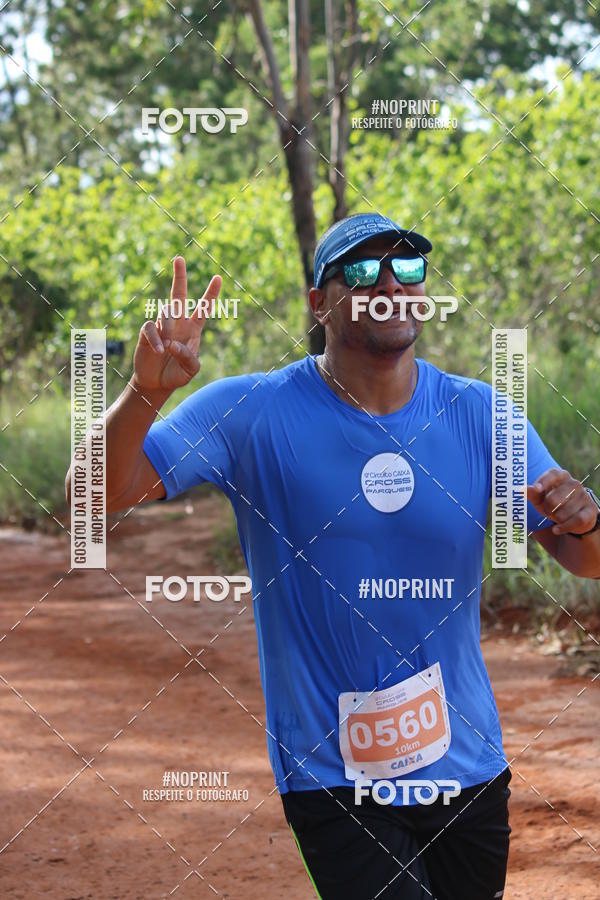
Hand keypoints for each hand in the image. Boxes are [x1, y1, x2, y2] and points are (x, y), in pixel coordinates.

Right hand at [132, 256, 221, 392]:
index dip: (211, 294)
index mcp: (193, 329)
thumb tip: (173, 343)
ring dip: (167, 330)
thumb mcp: (191, 370)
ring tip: (167, 349)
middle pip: (178, 295)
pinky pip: (150, 327)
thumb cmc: (177, 374)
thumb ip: (187, 357)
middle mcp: (177, 323)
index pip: (203, 308)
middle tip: (179, 259)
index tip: (218, 278)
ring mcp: (161, 326)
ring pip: (165, 314)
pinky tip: (159, 350)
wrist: (157, 384)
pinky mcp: (146, 332)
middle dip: (179, 276)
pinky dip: (156, 338)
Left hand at [526, 468, 597, 535]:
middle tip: (549, 511)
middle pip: (553, 499)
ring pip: (562, 513)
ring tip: (558, 516)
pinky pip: (576, 521)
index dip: (544, 481)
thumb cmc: (553, 504)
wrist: (575, 517)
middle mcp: (574, 483)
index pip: (553, 474)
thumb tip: (521, 490)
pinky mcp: (591, 509)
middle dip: (547, 509)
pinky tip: (556, 530)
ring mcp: (584, 496)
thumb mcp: (541, 498)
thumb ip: (532, 493)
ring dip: (556, 519)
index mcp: (561, 476)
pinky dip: (563, 527)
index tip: (536, 489)